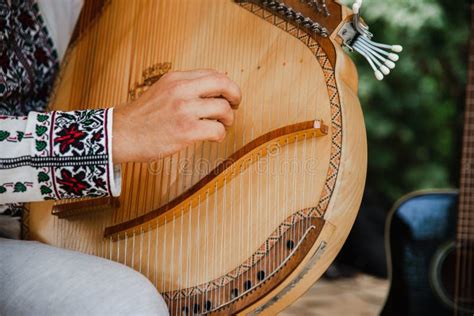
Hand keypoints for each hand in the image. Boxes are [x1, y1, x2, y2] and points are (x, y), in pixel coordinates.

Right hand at [112, 69, 241, 162]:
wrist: (121, 134)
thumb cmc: (143, 116)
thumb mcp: (163, 90)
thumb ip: (189, 84)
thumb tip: (221, 77)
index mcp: (176, 78)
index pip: (214, 73)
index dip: (227, 85)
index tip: (229, 95)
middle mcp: (181, 90)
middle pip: (224, 85)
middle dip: (236, 96)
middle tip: (235, 106)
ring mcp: (184, 110)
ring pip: (224, 109)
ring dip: (228, 119)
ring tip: (221, 125)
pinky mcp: (186, 131)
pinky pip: (217, 130)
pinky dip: (220, 134)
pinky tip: (213, 137)